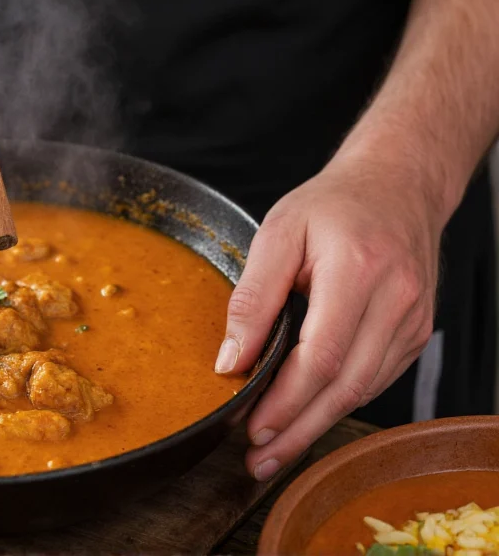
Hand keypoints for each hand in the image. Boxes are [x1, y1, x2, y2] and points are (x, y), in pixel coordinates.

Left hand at [215, 150, 443, 480]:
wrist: (397, 185)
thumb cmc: (333, 205)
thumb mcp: (278, 232)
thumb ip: (253, 297)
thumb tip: (232, 360)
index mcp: (358, 271)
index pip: (322, 355)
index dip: (286, 401)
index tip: (252, 428)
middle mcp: (396, 300)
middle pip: (346, 386)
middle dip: (299, 431)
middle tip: (260, 460)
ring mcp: (412, 320)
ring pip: (363, 390)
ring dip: (317, 426)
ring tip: (276, 451)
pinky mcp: (415, 332)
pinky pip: (376, 379)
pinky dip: (340, 402)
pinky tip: (309, 417)